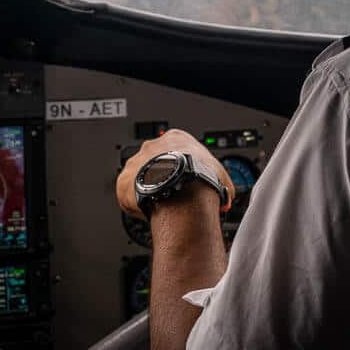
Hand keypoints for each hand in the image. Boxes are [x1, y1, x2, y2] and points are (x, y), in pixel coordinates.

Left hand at [115, 129, 234, 220]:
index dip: (180, 170)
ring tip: (161, 205)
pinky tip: (149, 210)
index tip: (184, 183)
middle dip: (162, 180)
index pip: (175, 152)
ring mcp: (136, 163)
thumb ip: (220, 182)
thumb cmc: (200, 175)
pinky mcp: (124, 180)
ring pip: (140, 179)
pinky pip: (128, 194)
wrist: (181, 185)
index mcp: (175, 139)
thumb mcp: (219, 175)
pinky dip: (136, 204)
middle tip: (173, 196)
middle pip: (155, 165)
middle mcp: (152, 147)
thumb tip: (225, 197)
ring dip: (149, 191)